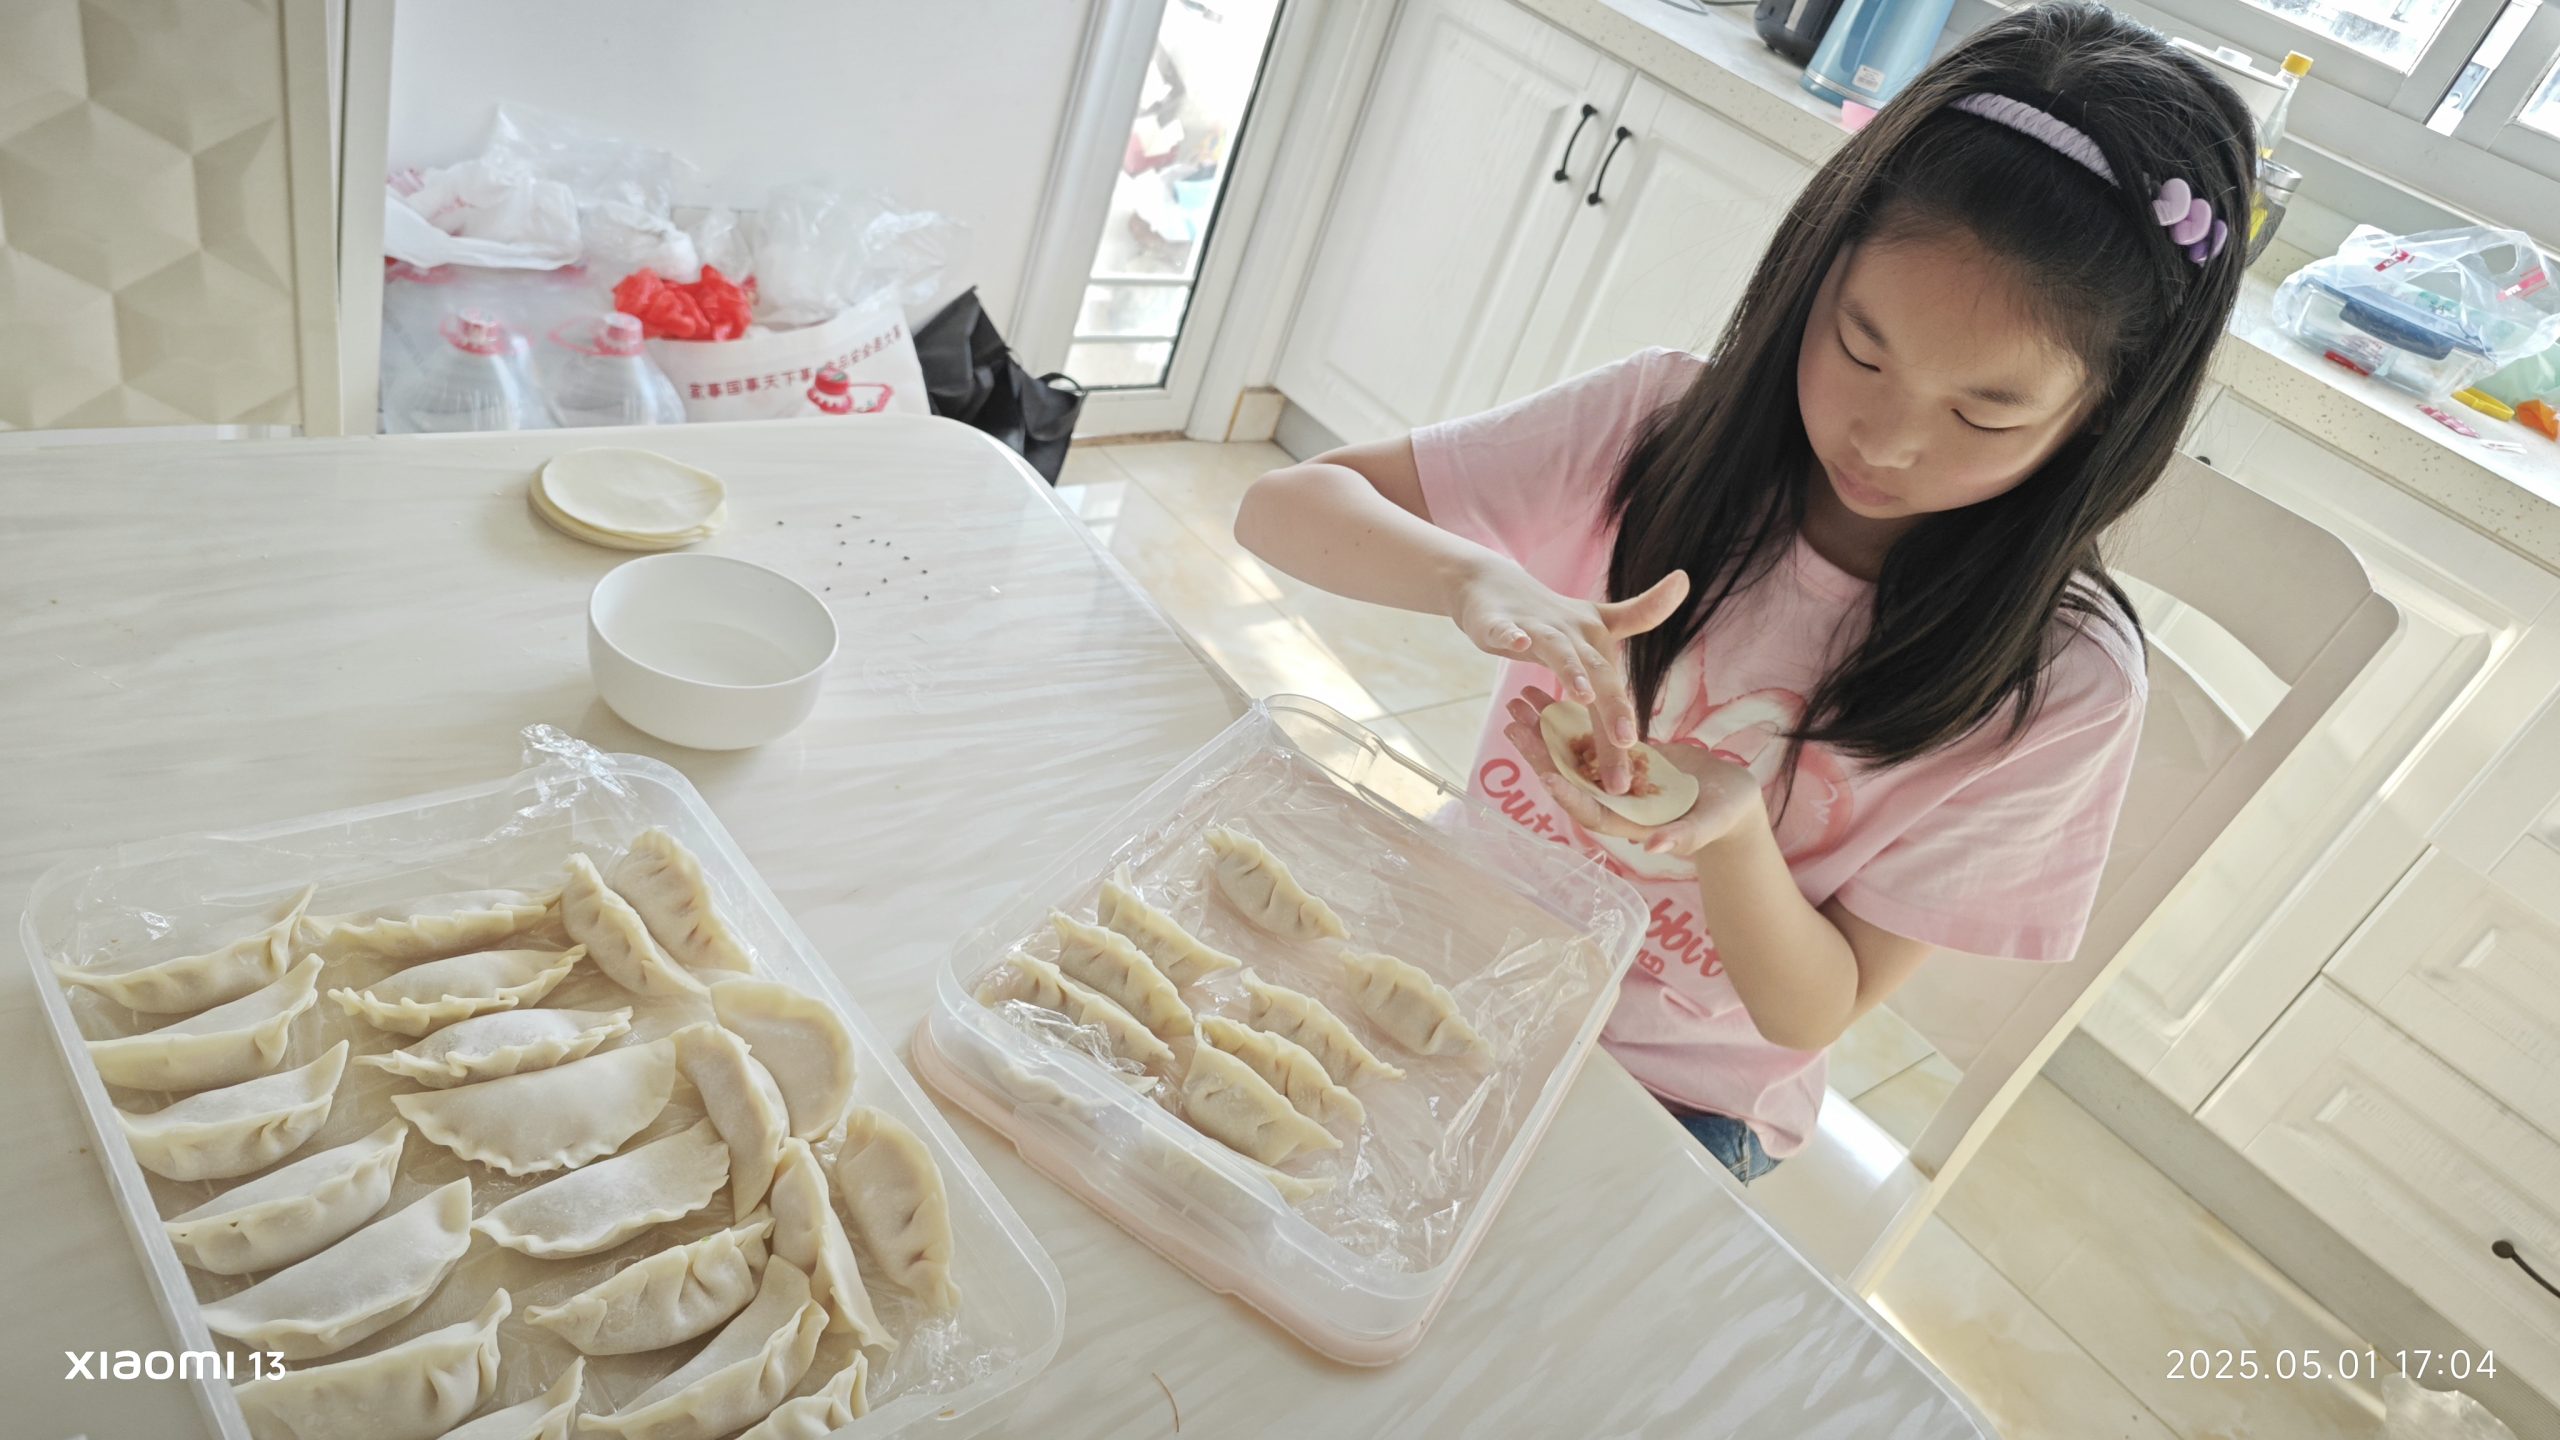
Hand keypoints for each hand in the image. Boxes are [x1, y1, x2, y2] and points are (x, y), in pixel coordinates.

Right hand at [1452, 560, 1688, 793]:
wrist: (1493, 585)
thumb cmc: (1550, 616)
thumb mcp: (1597, 620)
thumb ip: (1641, 613)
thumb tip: (1686, 580)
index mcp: (1594, 643)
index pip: (1615, 685)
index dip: (1627, 715)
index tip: (1638, 751)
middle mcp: (1572, 636)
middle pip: (1598, 672)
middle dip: (1612, 708)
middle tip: (1626, 743)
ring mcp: (1537, 628)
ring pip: (1557, 651)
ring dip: (1571, 671)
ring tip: (1584, 696)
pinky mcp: (1499, 622)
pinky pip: (1505, 630)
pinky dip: (1511, 636)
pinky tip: (1517, 643)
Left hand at [1502, 687, 1766, 856]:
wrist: (1732, 798)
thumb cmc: (1725, 817)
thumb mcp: (1708, 825)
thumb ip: (1682, 837)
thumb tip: (1651, 847)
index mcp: (1628, 821)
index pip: (1590, 811)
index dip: (1567, 796)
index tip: (1545, 775)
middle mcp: (1613, 801)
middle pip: (1569, 779)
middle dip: (1540, 754)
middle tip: (1513, 724)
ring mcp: (1614, 778)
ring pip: (1572, 755)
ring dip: (1546, 732)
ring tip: (1519, 703)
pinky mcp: (1621, 756)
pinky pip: (1589, 737)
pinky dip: (1570, 719)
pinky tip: (1549, 697)